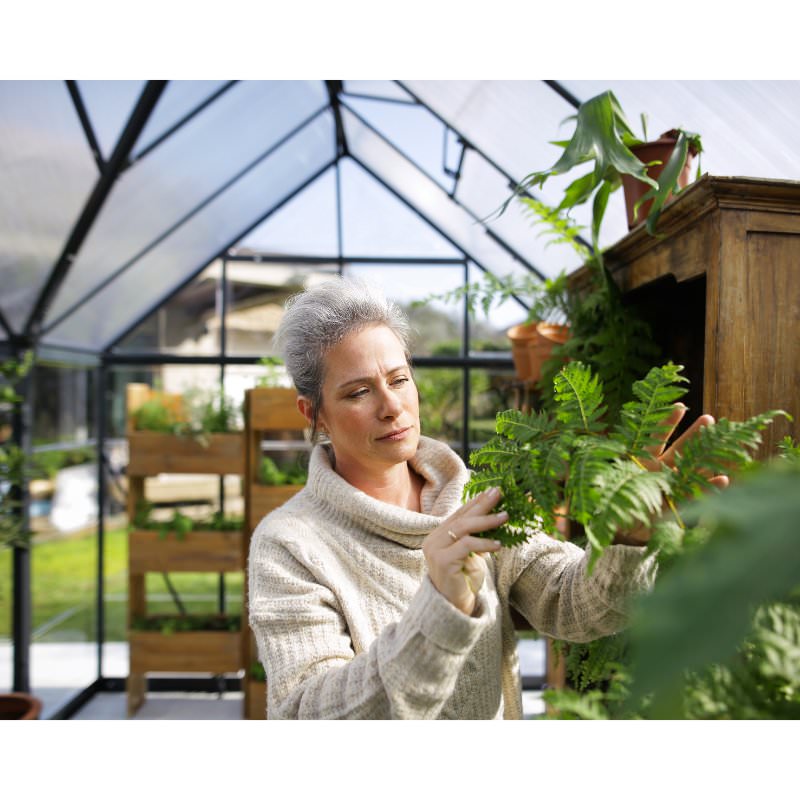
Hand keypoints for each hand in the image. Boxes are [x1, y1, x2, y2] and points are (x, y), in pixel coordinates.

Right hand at [422, 487, 506, 614]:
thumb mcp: (471, 554)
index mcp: (438, 535)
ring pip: (463, 528)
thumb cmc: (464, 580)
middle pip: (461, 517)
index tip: (492, 491)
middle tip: (498, 493)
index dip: (476, 502)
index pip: (459, 514)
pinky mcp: (442, 560)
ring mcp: (435, 549)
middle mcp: (433, 539)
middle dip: (481, 504)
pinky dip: (484, 543)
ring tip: (504, 516)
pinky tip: (498, 544)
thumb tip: (495, 515)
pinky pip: (466, 545)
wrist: (454, 607)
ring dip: (486, 521)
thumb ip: (476, 536)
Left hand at [613, 404, 729, 545]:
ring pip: (693, 468)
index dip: (667, 422)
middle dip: (694, 435)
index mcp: (641, 460)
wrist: (614, 529)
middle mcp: (659, 470)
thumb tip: (583, 447)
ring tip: (723, 444)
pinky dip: (710, 488)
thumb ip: (601, 466)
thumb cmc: (607, 500)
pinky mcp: (677, 505)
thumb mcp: (601, 480)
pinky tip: (724, 479)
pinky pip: (696, 494)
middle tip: (710, 420)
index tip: (680, 406)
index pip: (655, 437)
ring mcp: (671, 486)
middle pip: (680, 449)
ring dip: (708, 457)